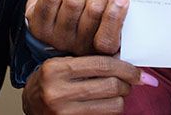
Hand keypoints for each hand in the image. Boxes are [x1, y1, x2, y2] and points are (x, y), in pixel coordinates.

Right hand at [22, 55, 155, 113]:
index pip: (102, 65)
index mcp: (56, 69)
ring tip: (117, 93)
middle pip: (111, 85)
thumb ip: (88, 61)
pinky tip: (108, 104)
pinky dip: (111, 110)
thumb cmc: (50, 82)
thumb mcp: (62, 64)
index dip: (127, 68)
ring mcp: (64, 112)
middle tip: (130, 82)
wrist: (30, 105)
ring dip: (121, 99)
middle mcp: (58, 92)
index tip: (140, 73)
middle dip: (127, 83)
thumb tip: (127, 61)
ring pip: (112, 105)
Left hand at [26, 0, 128, 54]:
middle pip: (94, 9)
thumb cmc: (88, 5)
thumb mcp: (110, 5)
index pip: (108, 39)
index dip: (115, 15)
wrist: (56, 10)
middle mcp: (80, 47)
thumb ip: (117, 0)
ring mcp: (58, 39)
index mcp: (102, 48)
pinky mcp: (39, 26)